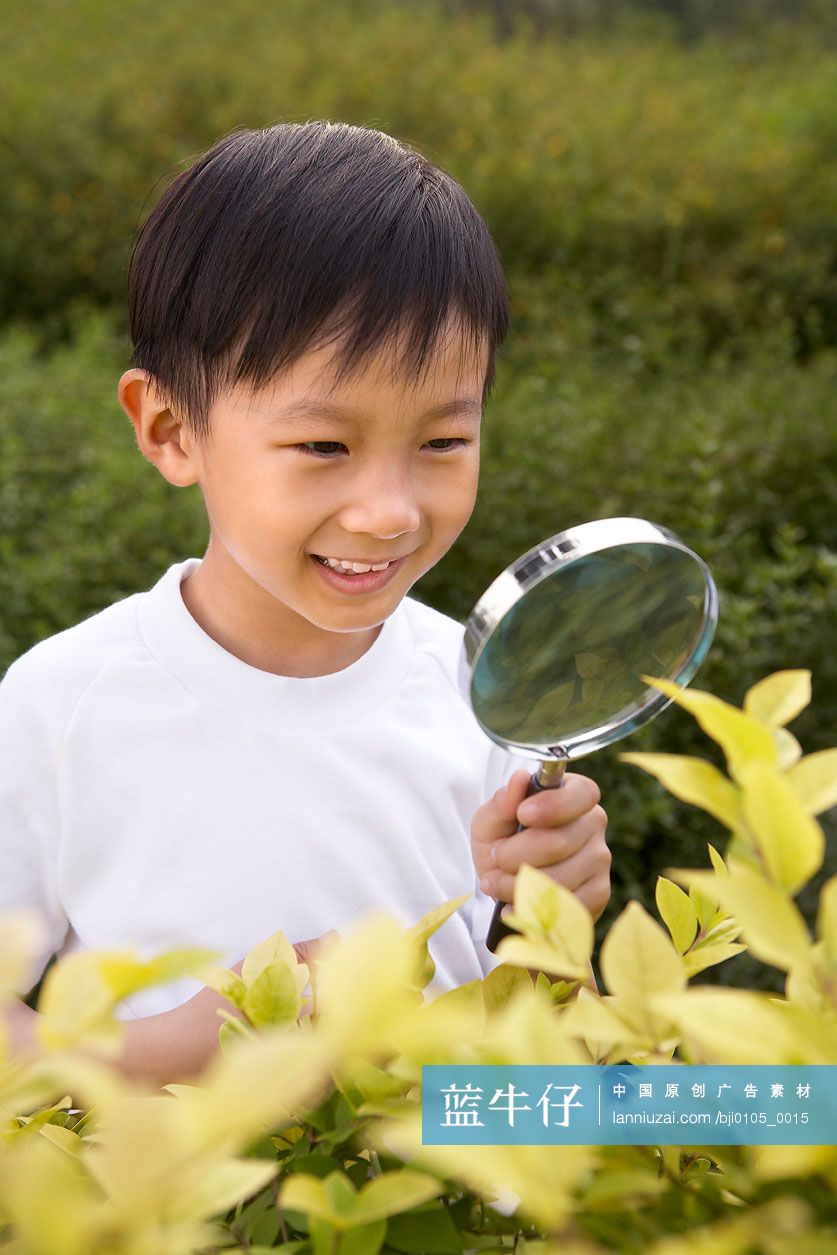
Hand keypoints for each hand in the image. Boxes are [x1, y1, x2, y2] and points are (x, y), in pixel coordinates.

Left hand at [471, 769, 610, 922]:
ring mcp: (600, 859)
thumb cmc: (500, 841)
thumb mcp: (491, 820)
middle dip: (514, 855)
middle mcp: (593, 823)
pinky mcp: (599, 892)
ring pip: (558, 878)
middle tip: (495, 857)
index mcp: (574, 794)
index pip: (582, 793)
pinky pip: (566, 904)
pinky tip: (514, 902)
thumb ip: (502, 802)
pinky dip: (531, 907)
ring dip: (516, 884)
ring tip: (496, 881)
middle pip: (558, 843)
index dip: (553, 805)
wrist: (503, 882)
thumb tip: (520, 779)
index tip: (523, 814)